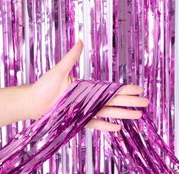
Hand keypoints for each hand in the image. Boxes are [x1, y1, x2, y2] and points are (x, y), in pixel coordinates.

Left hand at [28, 40, 148, 131]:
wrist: (32, 102)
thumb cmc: (43, 86)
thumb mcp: (59, 70)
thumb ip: (71, 58)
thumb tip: (80, 41)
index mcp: (88, 87)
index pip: (111, 88)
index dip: (126, 89)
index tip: (139, 89)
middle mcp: (90, 99)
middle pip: (114, 101)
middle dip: (131, 102)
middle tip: (145, 104)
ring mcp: (85, 111)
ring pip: (109, 113)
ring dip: (123, 114)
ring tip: (138, 116)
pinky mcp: (79, 121)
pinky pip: (96, 124)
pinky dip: (106, 126)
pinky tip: (118, 127)